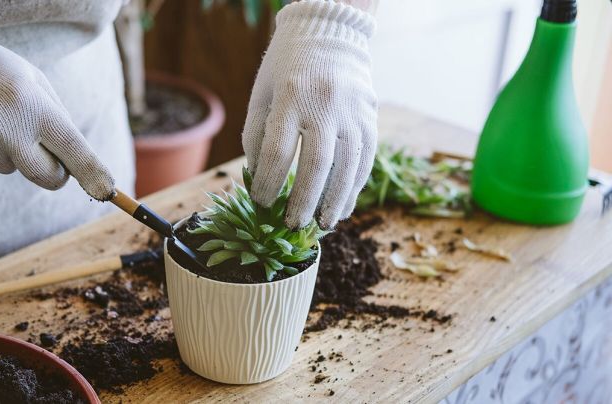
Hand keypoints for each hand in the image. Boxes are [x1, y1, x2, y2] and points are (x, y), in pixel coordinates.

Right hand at [0, 21, 113, 199]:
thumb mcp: (35, 82)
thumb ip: (59, 120)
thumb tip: (81, 164)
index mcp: (33, 105)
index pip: (72, 148)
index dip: (92, 172)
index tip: (106, 191)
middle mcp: (6, 128)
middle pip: (48, 177)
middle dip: (54, 172)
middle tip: (40, 147)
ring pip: (12, 168)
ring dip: (8, 151)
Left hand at [242, 1, 377, 229]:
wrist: (328, 34)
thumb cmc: (286, 68)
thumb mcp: (262, 93)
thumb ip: (257, 134)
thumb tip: (259, 179)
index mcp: (289, 96)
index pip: (277, 151)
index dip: (267, 182)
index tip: (261, 203)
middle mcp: (324, 104)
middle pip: (316, 164)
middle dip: (303, 200)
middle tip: (292, 224)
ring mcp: (352, 111)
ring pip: (347, 166)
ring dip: (334, 201)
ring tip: (323, 224)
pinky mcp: (370, 118)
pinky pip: (365, 159)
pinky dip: (354, 187)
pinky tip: (343, 206)